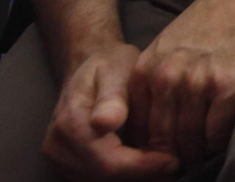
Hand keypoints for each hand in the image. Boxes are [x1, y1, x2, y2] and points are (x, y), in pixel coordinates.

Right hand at [42, 41, 178, 180]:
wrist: (89, 67)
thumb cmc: (109, 65)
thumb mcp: (117, 69)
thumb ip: (112, 98)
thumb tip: (105, 123)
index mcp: (70, 124)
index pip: (109, 163)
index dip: (144, 167)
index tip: (173, 160)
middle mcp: (58, 147)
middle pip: (106, 178)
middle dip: (144, 174)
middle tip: (176, 162)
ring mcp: (59, 160)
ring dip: (136, 176)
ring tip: (163, 159)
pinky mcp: (67, 166)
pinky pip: (98, 179)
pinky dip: (125, 174)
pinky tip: (146, 160)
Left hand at [125, 0, 234, 164]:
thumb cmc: (212, 20)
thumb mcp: (168, 46)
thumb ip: (155, 82)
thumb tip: (151, 128)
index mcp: (146, 69)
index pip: (138, 127)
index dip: (148, 149)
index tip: (161, 157)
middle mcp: (167, 76)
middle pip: (163, 138)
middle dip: (173, 156)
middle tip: (183, 164)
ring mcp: (197, 80)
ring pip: (190, 138)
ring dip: (197, 152)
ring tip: (202, 155)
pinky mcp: (228, 83)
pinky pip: (218, 130)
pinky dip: (220, 141)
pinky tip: (222, 138)